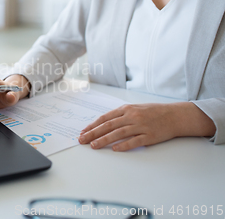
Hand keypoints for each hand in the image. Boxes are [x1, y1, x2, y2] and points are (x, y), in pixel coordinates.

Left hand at [78, 102, 215, 151]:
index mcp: (126, 109)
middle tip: (82, 140)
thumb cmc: (153, 112)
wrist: (175, 115)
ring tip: (94, 146)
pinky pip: (134, 141)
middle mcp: (132, 117)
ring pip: (118, 134)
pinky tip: (114, 149)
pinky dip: (123, 145)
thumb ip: (120, 115)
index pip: (105, 118)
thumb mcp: (135, 108)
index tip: (83, 132)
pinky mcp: (149, 136)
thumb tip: (103, 124)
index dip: (92, 125)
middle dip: (93, 133)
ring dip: (104, 140)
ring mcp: (140, 126)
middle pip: (108, 126)